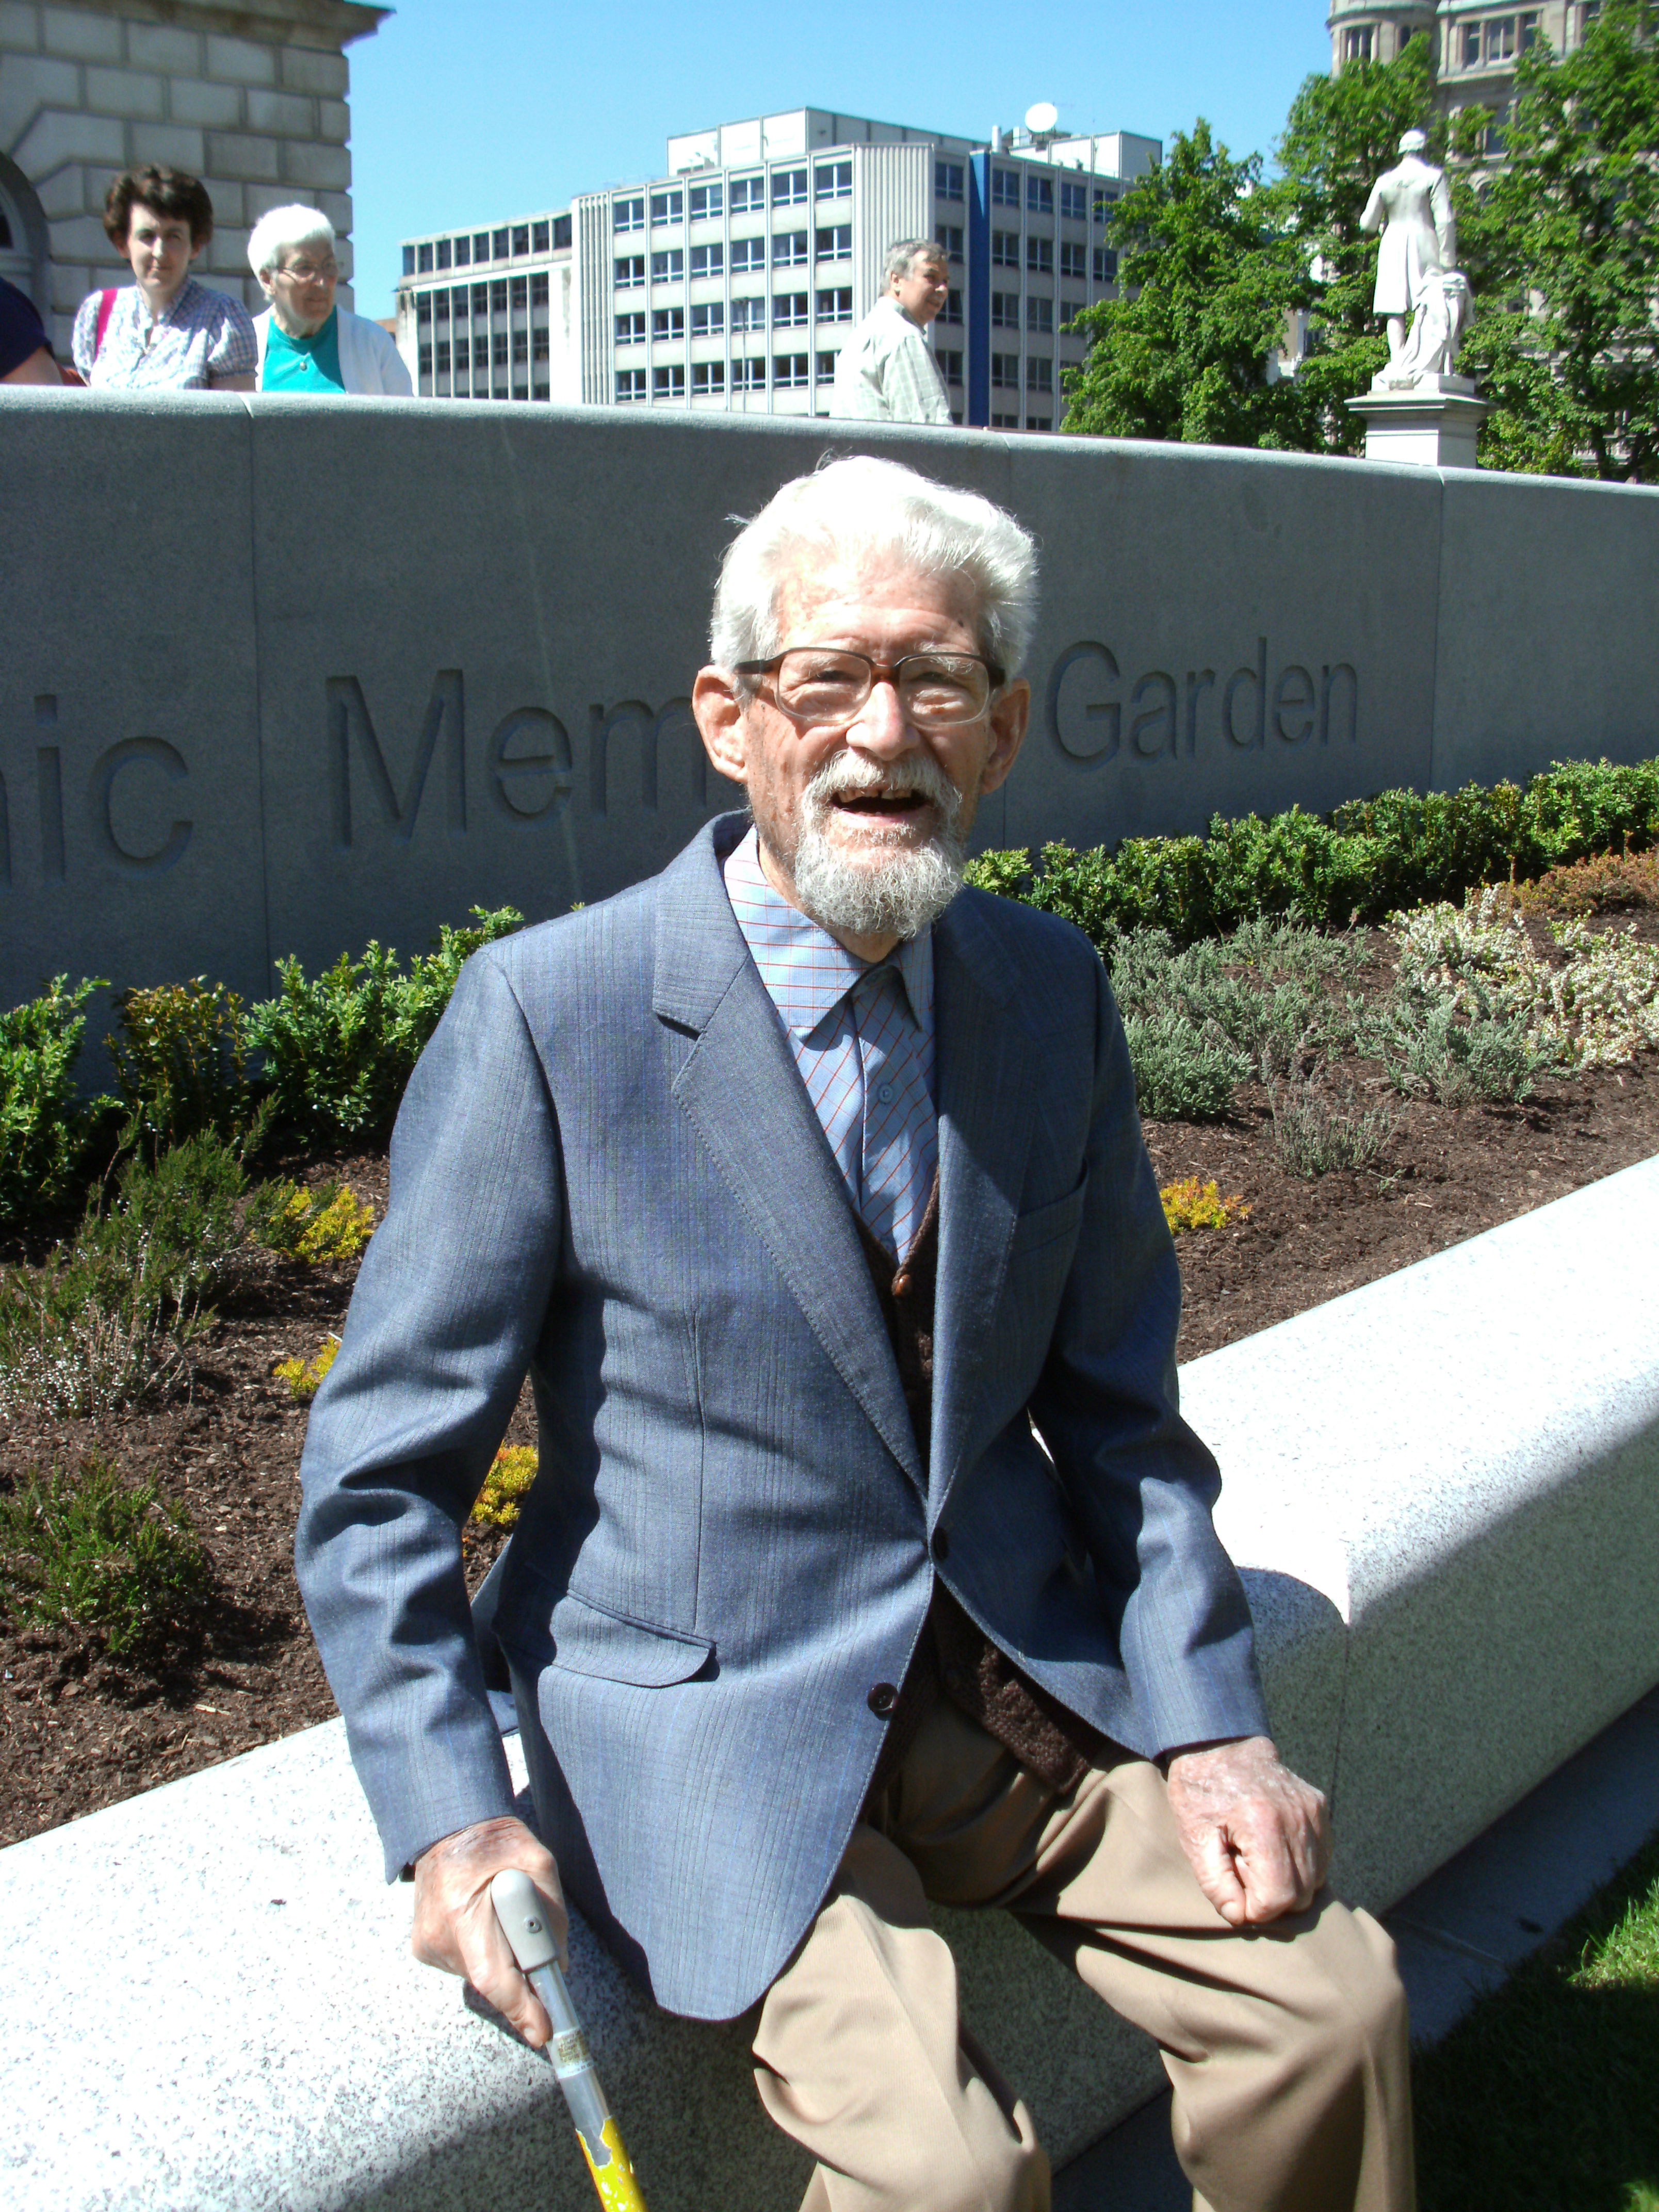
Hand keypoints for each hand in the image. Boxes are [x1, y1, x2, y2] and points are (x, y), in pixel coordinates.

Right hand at [411, 1815, 565, 2046]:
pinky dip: (482, 1955)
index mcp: (464, 1910)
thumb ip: (553, 1916)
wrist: (449, 1824)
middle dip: (520, 1981)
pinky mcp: (422, 1948)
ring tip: (502, 1921)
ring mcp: (427, 1943)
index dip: (522, 2009)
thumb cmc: (497, 1842)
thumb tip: (559, 1967)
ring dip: (500, 1962)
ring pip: (478, 1976)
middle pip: (490, 1982)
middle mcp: (439, 1934)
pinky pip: (463, 1966)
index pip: (494, 1977)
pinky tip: (482, 1923)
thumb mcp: (540, 1865)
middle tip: (537, 1960)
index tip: (544, 2033)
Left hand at [1164, 1736, 1329, 1928]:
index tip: (1234, 1893)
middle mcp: (1298, 1818)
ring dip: (1286, 1882)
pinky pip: (1322, 1858)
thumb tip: (1240, 1916)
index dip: (1254, 1909)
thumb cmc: (1200, 1790)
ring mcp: (1313, 1812)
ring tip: (1256, 1856)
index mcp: (1263, 1824)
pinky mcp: (1320, 1808)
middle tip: (1242, 1870)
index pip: (1277, 1898)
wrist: (1219, 1743)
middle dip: (1270, 1897)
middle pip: (1301, 1895)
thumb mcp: (1194, 1837)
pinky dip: (1300, 1865)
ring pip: (1315, 1881)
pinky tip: (1273, 1848)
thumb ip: (1216, 1883)